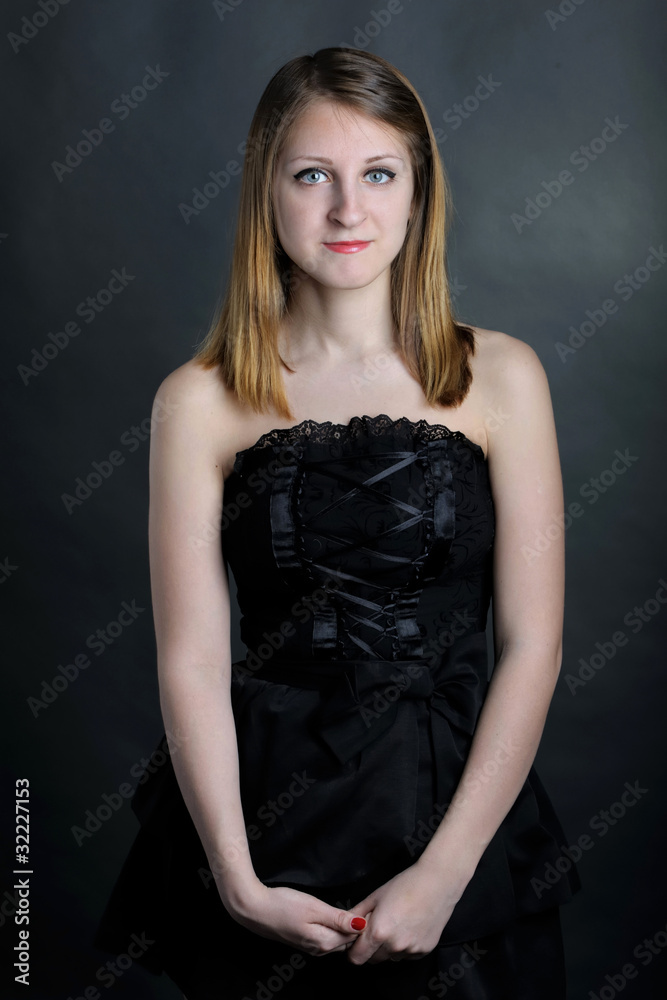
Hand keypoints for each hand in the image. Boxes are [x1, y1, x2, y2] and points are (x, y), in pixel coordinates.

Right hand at [226, 881, 368, 957]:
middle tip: (364, 906)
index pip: (354, 936)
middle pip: (346, 940)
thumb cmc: (283, 905)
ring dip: (344, 927)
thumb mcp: (315, 908)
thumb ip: (339, 918)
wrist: (254, 909)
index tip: (370, 907)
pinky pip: (326, 936)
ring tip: (351, 908)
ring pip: (336, 939)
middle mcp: (319, 949)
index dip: (363, 921)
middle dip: (356, 926)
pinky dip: (333, 927)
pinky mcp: (303, 940)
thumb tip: (362, 925)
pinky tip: (333, 915)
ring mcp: (311, 946)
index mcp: (325, 942)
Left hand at [342, 856, 468, 964]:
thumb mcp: (376, 896)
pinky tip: (409, 927)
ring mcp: (411, 950)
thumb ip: (356, 913)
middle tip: (378, 927)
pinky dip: (404, 946)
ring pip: (390, 957)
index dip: (354, 950)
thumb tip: (344, 924)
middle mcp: (394, 946)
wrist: (437, 883)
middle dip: (371, 948)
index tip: (356, 941)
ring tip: (396, 924)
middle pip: (373, 959)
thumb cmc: (405, 885)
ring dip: (388, 947)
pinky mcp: (424, 951)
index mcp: (379, 932)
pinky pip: (406, 955)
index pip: (357, 958)